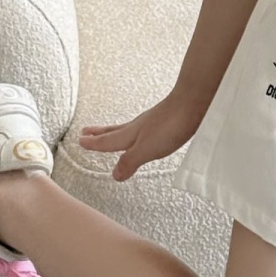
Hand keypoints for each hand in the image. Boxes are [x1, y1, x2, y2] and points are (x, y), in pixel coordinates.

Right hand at [77, 91, 206, 179]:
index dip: (94, 143)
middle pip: (114, 131)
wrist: (194, 101)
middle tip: (86, 132)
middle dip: (99, 134)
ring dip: (115, 132)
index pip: (108, 141)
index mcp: (131, 134)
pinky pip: (143, 127)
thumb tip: (114, 175)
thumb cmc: (171, 125)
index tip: (81, 141)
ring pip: (127, 128)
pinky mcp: (165, 119)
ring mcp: (152, 122)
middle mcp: (139, 126)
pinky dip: (135, 131)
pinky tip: (143, 132)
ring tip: (109, 132)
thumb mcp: (147, 149)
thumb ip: (130, 161)